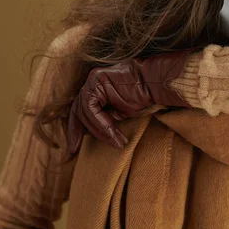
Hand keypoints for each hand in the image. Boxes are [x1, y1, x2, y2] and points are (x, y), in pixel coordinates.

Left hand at [67, 48, 198, 154]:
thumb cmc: (142, 97)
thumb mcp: (119, 112)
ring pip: (85, 111)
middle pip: (78, 110)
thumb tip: (94, 132)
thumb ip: (105, 118)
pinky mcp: (97, 79)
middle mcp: (91, 83)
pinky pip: (92, 107)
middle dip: (76, 131)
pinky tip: (113, 132)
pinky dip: (101, 123)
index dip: (75, 129)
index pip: (80, 110)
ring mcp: (93, 79)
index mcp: (95, 90)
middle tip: (74, 149)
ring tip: (116, 141)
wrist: (155, 83)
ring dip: (100, 130)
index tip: (74, 147)